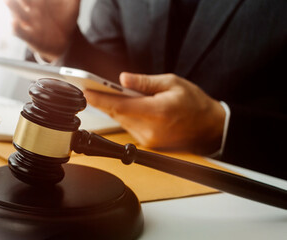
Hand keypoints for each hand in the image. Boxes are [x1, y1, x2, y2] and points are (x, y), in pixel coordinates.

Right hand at [7, 0, 80, 61]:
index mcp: (40, 1)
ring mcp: (29, 24)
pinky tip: (13, 23)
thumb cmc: (65, 20)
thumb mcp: (72, 6)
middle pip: (22, 0)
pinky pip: (21, 33)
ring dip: (12, 7)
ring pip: (18, 14)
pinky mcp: (30, 37)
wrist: (64, 41)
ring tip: (7, 1)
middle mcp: (32, 11)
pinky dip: (16, 29)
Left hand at [85, 73, 225, 153]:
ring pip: (121, 121)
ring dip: (113, 108)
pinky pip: (129, 128)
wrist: (211, 128)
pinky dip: (124, 116)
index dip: (99, 99)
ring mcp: (148, 140)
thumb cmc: (195, 103)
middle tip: (88, 88)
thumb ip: (145, 82)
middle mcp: (150, 129)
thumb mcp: (172, 83)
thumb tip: (123, 79)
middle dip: (102, 101)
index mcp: (157, 112)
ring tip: (102, 94)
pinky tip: (121, 106)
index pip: (120, 106)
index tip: (85, 92)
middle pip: (117, 114)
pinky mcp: (148, 144)